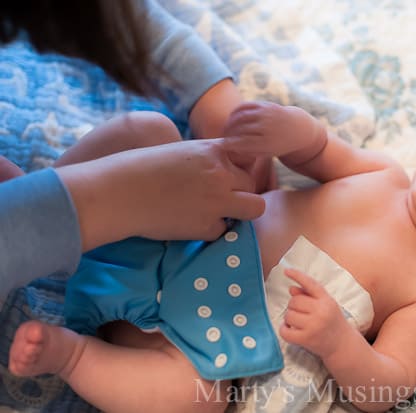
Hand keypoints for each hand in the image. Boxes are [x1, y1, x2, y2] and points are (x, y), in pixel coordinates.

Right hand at [57, 138, 265, 250]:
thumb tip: (229, 169)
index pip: (249, 157)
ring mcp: (218, 201)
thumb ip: (208, 158)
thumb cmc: (141, 169)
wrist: (118, 193)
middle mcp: (221, 174)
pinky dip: (212, 230)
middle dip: (240, 191)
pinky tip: (191, 223)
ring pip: (255, 207)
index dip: (240, 169)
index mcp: (213, 150)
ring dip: (242, 211)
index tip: (232, 176)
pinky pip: (225, 229)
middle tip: (220, 198)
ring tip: (219, 212)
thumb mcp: (180, 152)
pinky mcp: (208, 226)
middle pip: (252, 183)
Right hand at [222, 101, 326, 166]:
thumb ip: (250, 152)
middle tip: (221, 138)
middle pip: (239, 129)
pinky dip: (235, 112)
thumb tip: (227, 153)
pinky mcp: (265, 104)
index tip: (222, 147)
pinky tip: (231, 119)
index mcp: (268, 142)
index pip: (242, 143)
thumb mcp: (267, 153)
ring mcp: (266, 113)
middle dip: (228, 133)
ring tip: (225, 129)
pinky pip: (244, 106)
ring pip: (240, 116)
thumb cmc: (278, 146)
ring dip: (229, 122)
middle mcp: (267, 126)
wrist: (298, 130)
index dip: (229, 144)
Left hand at [279, 268, 349, 358]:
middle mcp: (321, 311)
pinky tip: (290, 330)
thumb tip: (291, 289)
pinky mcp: (306, 339)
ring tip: (299, 323)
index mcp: (327, 300)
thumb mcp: (326, 305)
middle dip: (293, 306)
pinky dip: (284, 330)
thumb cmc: (332, 321)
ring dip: (289, 318)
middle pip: (294, 301)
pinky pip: (285, 331)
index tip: (286, 270)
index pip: (310, 284)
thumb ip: (309, 295)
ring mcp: (313, 326)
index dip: (297, 276)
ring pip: (288, 315)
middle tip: (301, 313)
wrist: (342, 344)